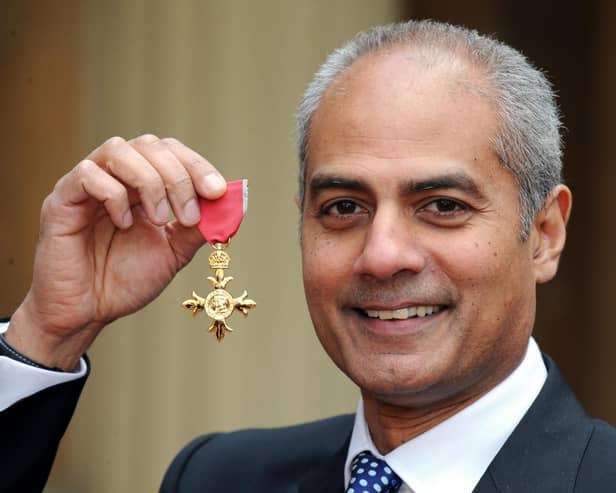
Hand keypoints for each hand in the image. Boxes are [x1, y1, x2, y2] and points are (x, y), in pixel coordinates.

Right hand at [6, 135, 225, 369]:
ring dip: (150, 182)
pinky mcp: (61, 200)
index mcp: (142, 184)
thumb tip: (232, 205)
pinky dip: (114, 195)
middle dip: (179, 176)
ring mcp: (86, 185)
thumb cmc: (125, 280)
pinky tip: (125, 223)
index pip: (172, 152)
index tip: (218, 192)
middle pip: (150, 145)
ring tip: (160, 219)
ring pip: (119, 150)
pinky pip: (87, 175)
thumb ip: (198, 228)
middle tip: (189, 214)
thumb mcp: (173, 252)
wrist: (86, 312)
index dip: (197, 166)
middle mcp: (115, 177)